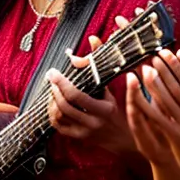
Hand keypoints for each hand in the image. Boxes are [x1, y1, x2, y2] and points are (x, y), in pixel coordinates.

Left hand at [46, 32, 134, 154]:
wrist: (128, 140)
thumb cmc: (125, 110)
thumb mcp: (115, 89)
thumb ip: (102, 64)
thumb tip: (93, 39)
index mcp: (105, 109)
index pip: (76, 96)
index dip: (61, 83)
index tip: (53, 72)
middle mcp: (93, 123)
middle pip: (64, 106)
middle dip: (54, 89)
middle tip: (51, 77)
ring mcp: (85, 133)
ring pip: (59, 117)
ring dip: (52, 101)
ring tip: (53, 90)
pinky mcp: (79, 139)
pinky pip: (59, 127)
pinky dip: (53, 114)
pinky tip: (55, 104)